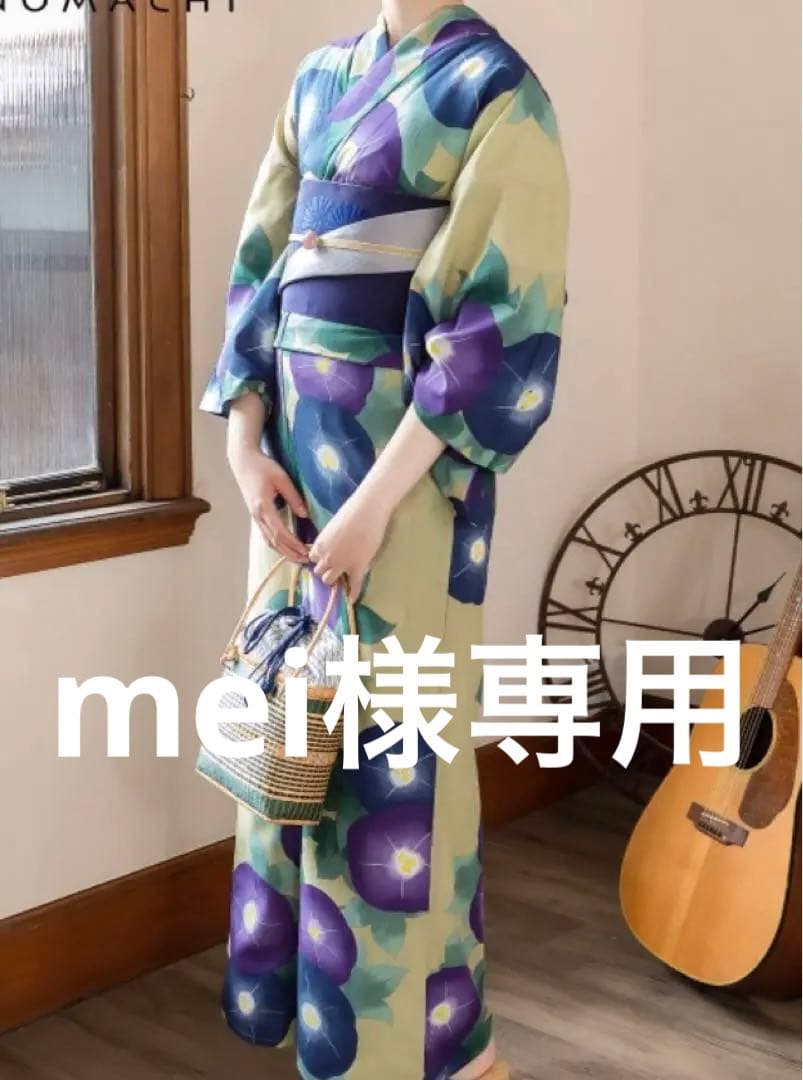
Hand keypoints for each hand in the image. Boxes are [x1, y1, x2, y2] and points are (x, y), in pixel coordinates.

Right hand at [228, 446, 308, 561]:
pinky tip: (285, 548)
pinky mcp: (255, 515)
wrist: (243, 462)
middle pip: (274, 541)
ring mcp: (255, 517)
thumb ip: (293, 497)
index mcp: (264, 507)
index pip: (280, 532)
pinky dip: (276, 544)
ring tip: (297, 558)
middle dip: (290, 553)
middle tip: (305, 561)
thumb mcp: (282, 479)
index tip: (306, 551)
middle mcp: (257, 516)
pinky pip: (265, 534)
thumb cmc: (263, 467)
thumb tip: (305, 515)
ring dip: (283, 551)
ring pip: (268, 540)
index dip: (293, 544)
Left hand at [309, 493, 389, 600]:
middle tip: (335, 567)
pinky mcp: (357, 568)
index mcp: (319, 544)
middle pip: (319, 571)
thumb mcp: (333, 526)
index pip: (312, 558)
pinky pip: (354, 586)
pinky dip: (352, 594)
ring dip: (334, 579)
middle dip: (325, 569)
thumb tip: (334, 547)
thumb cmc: (352, 512)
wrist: (368, 511)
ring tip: (342, 578)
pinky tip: (352, 600)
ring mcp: (341, 565)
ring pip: (329, 580)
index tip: (326, 558)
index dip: (320, 558)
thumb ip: (330, 540)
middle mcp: (326, 557)